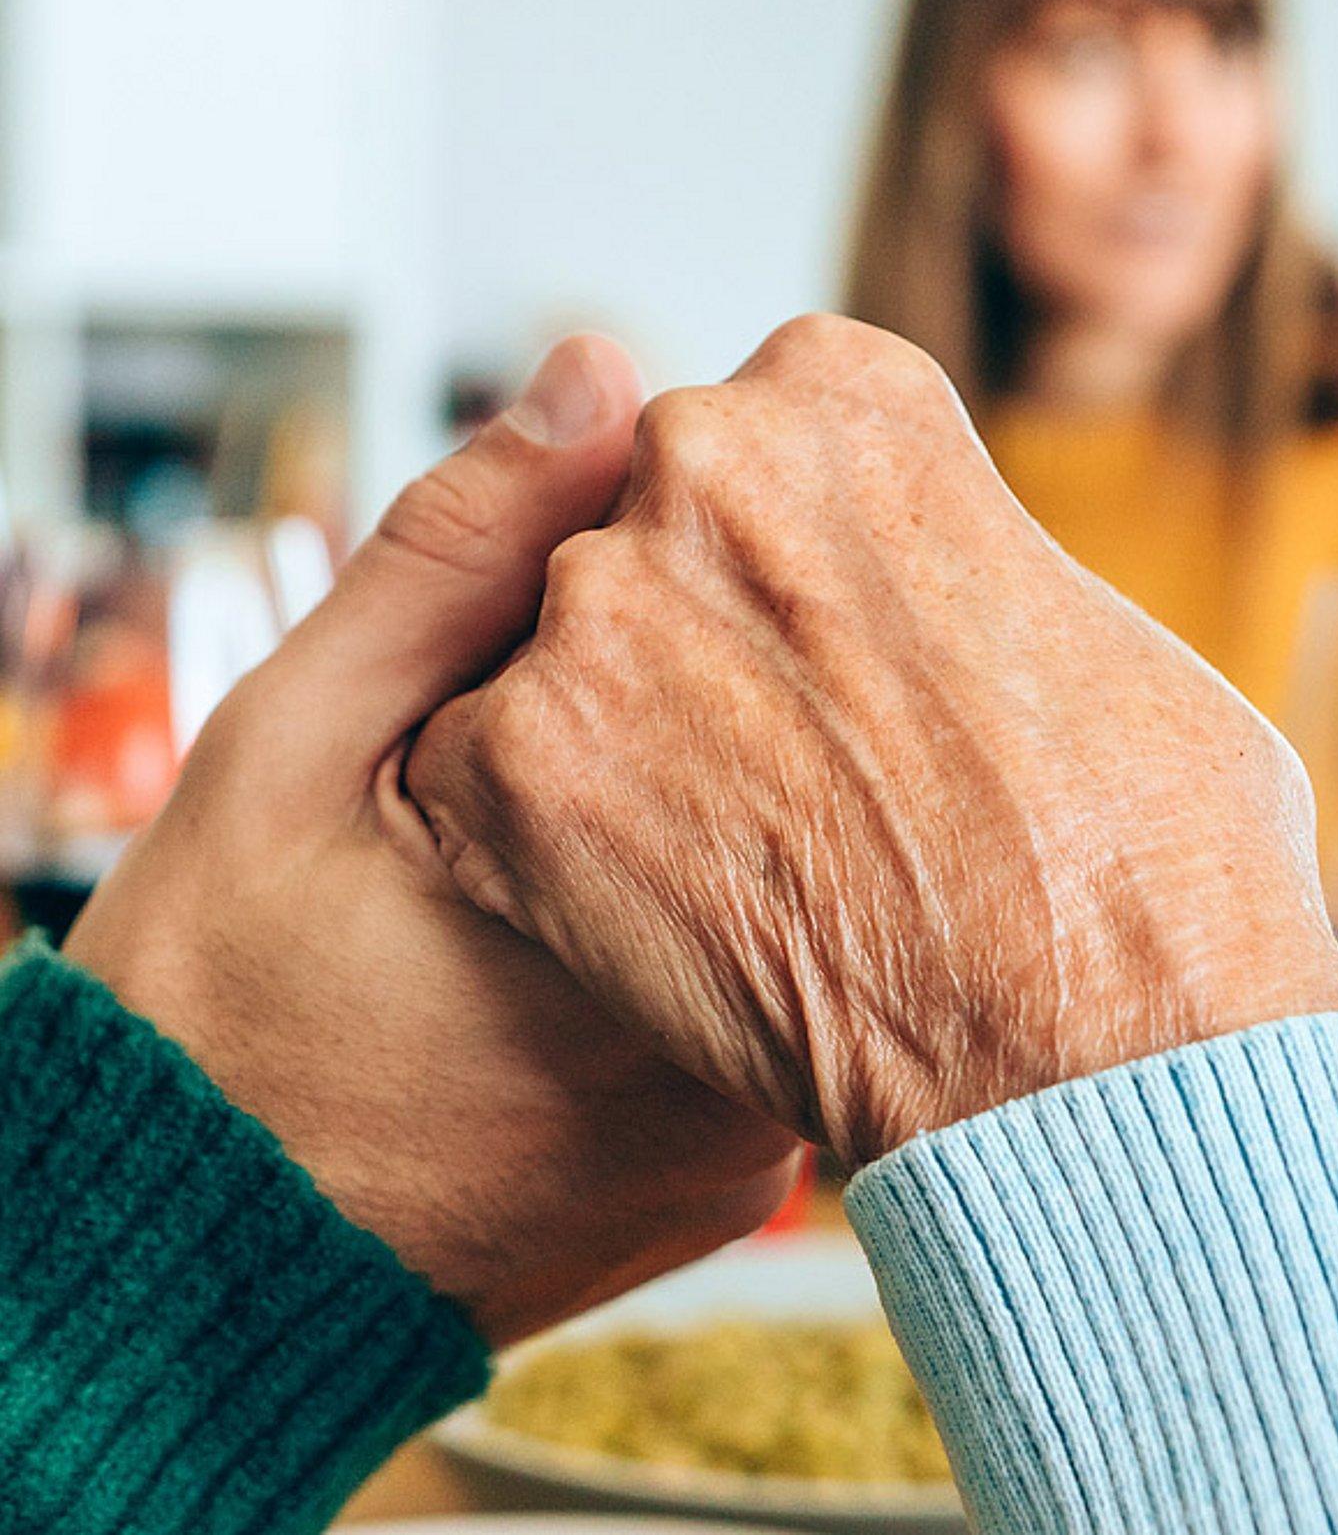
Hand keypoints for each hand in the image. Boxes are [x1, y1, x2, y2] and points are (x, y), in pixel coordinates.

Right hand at [65, 336, 797, 1343]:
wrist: (216, 1263)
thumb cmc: (228, 1001)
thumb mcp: (296, 742)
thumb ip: (455, 557)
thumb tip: (598, 371)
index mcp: (631, 896)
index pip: (785, 663)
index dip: (735, 576)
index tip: (681, 546)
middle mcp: (734, 1022)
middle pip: (825, 780)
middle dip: (755, 693)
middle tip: (652, 666)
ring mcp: (760, 1114)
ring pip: (823, 889)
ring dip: (757, 803)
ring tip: (637, 784)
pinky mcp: (751, 1166)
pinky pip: (794, 993)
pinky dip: (744, 916)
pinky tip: (654, 890)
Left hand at [406, 314, 1337, 1166]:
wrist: (1099, 1051)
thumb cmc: (1148, 857)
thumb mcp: (1092, 630)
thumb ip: (960, 565)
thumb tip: (923, 599)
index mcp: (850, 396)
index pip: (758, 446)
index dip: (792, 568)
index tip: (828, 652)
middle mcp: (707, 456)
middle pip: (646, 536)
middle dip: (696, 637)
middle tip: (777, 764)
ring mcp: (601, 601)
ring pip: (557, 653)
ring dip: (615, 740)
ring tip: (734, 856)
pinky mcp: (517, 760)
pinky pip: (482, 776)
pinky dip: (536, 849)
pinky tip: (653, 915)